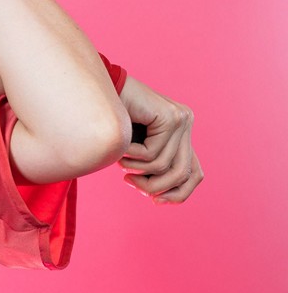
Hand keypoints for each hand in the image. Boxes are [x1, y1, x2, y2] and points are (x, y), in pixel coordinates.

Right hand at [116, 75, 202, 203]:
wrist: (98, 91)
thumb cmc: (111, 121)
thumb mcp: (136, 149)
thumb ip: (152, 166)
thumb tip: (160, 196)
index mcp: (181, 130)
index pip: (195, 173)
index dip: (179, 194)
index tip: (155, 201)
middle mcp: (186, 122)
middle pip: (183, 173)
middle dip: (154, 186)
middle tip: (130, 182)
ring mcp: (181, 118)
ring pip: (165, 166)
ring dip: (137, 170)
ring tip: (121, 161)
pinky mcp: (170, 117)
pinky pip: (152, 153)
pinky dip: (131, 156)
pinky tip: (122, 146)